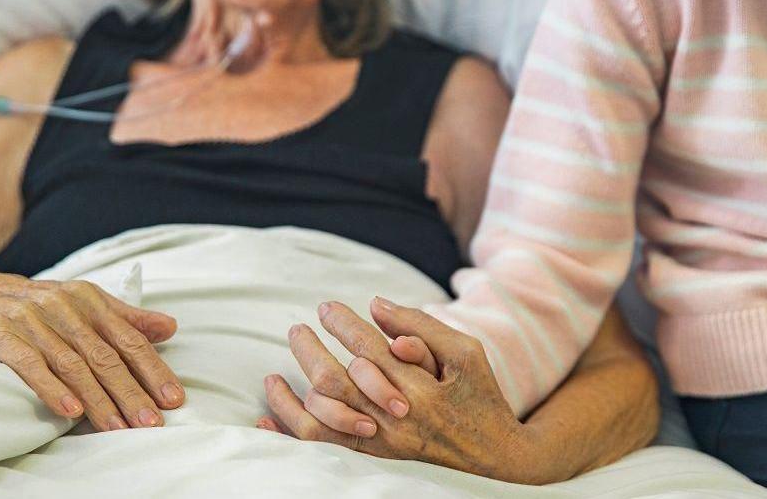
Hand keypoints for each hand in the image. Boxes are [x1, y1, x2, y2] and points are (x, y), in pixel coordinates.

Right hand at [0, 271, 185, 430]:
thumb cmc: (34, 306)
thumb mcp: (81, 304)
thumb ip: (124, 318)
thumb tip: (170, 327)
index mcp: (87, 299)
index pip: (128, 339)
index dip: (153, 370)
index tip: (173, 399)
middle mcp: (61, 305)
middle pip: (104, 356)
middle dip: (131, 392)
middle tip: (150, 423)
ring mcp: (28, 319)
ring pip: (72, 364)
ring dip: (98, 400)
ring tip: (118, 428)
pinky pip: (28, 363)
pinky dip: (51, 388)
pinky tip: (71, 412)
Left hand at [258, 298, 543, 483]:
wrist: (498, 460)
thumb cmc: (481, 397)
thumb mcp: (465, 354)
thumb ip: (422, 327)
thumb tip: (376, 305)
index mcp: (420, 388)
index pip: (367, 348)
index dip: (342, 325)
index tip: (325, 307)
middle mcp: (395, 419)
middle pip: (335, 381)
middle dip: (308, 351)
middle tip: (295, 328)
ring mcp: (383, 445)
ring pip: (321, 420)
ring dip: (290, 396)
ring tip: (271, 376)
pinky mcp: (376, 461)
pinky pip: (324, 451)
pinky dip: (292, 435)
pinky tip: (267, 421)